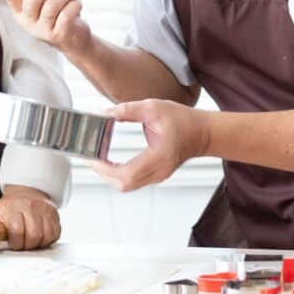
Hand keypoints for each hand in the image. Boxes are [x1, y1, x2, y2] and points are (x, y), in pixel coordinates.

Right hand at [0, 0, 91, 55]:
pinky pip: (66, 15)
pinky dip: (74, 5)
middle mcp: (29, 23)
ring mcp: (43, 31)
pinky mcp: (58, 36)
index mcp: (22, 12)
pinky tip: (78, 3)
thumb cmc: (60, 15)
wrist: (75, 41)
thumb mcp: (48, 0)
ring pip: (51, 6)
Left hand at [0, 185, 60, 249]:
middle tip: (23, 244)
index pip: (17, 231)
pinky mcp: (54, 214)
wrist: (25, 193)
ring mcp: (44, 209)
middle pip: (34, 235)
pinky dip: (48, 239)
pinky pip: (56, 233)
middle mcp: (30, 206)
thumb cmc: (10, 208)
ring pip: (46, 236)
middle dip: (27, 246)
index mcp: (13, 207)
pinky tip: (41, 237)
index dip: (15, 243)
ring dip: (38, 244)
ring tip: (31, 241)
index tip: (13, 244)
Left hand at [91, 100, 209, 191]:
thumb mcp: (153, 108)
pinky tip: (109, 162)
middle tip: (90, 156)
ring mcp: (158, 176)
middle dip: (103, 173)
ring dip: (109, 175)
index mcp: (160, 156)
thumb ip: (127, 110)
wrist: (203, 132)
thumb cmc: (183, 120)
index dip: (106, 168)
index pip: (127, 173)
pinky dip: (118, 174)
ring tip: (96, 158)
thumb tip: (105, 113)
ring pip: (126, 186)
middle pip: (124, 184)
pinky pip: (132, 181)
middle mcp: (159, 171)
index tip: (92, 157)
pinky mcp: (156, 175)